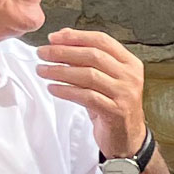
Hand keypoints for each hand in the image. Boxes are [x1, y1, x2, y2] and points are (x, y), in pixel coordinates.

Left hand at [35, 27, 151, 160]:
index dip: (76, 37)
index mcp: (130, 63)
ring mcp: (125, 94)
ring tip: (42, 70)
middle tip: (42, 53)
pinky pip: (86, 96)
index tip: (54, 37)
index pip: (102, 40)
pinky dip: (66, 91)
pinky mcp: (115, 111)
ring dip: (60, 71)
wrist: (127, 138)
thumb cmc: (113, 105)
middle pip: (93, 55)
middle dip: (63, 52)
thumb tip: (63, 36)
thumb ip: (87, 59)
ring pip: (88, 75)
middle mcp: (130, 76)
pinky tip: (53, 88)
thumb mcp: (104, 79)